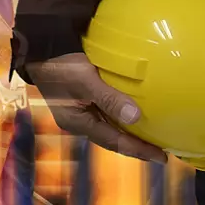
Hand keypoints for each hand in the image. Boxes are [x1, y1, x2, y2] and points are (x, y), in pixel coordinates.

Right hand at [27, 53, 167, 163]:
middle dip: (136, 146)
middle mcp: (79, 121)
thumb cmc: (61, 64)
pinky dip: (123, 116)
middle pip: (112, 139)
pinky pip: (108, 112)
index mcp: (77, 123)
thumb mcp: (85, 80)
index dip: (138, 150)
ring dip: (130, 132)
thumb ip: (109, 98)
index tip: (161, 157)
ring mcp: (80, 110)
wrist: (42, 47)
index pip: (113, 142)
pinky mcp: (83, 99)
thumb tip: (135, 117)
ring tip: (152, 136)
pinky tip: (135, 112)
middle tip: (161, 151)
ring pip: (110, 127)